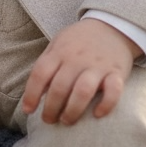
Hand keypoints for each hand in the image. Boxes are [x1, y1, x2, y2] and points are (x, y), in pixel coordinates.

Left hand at [21, 18, 140, 125]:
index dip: (31, 94)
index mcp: (60, 52)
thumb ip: (47, 65)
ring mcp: (97, 66)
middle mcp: (77, 59)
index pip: (40, 74)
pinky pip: (113, 91)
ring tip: (67, 121)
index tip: (29, 110)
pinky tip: (97, 114)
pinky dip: (106, 104)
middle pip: (60, 87)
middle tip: (49, 120)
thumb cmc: (79, 41)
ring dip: (72, 110)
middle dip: (51, 109)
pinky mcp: (117, 72)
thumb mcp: (58, 44)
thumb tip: (35, 94)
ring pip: (83, 91)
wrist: (112, 26)